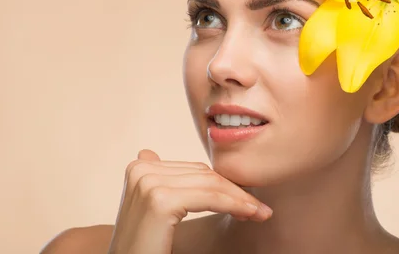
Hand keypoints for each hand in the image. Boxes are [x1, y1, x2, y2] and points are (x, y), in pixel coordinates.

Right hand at [107, 149, 272, 253]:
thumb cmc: (145, 248)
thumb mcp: (152, 210)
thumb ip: (156, 182)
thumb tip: (151, 153)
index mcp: (139, 168)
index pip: (194, 170)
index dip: (223, 184)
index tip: (247, 200)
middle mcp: (140, 170)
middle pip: (203, 174)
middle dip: (234, 191)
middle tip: (258, 208)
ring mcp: (148, 183)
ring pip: (210, 183)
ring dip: (240, 198)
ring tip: (259, 212)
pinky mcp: (160, 200)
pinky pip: (210, 198)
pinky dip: (234, 205)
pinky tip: (250, 213)